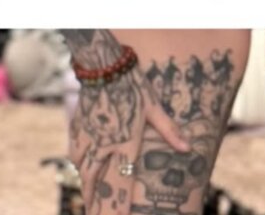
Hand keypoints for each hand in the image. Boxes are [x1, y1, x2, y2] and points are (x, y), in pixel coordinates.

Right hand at [68, 64, 189, 213]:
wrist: (103, 64)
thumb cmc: (132, 85)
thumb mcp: (154, 107)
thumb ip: (169, 130)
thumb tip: (188, 148)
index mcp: (123, 144)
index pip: (119, 185)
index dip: (117, 208)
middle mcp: (103, 146)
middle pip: (96, 184)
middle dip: (96, 204)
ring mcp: (87, 138)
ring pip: (83, 172)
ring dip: (87, 188)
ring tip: (90, 201)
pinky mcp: (78, 127)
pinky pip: (76, 154)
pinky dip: (80, 167)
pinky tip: (82, 170)